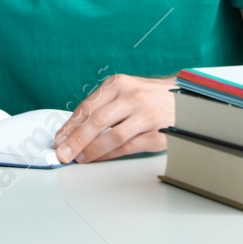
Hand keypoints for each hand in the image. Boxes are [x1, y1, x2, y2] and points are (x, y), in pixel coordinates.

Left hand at [53, 74, 175, 162]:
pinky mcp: (156, 134)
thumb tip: (74, 129)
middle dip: (76, 140)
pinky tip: (99, 159)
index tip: (59, 139)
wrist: (183, 98)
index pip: (88, 107)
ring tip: (80, 158)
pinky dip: (110, 155)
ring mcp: (146, 116)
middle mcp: (132, 97)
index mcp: (119, 84)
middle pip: (97, 122)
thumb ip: (101, 106)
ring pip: (112, 136)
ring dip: (92, 150)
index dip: (70, 126)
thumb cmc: (148, 96)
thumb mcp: (124, 91)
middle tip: (63, 154)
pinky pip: (128, 147)